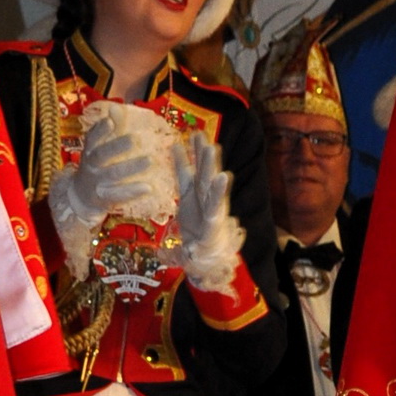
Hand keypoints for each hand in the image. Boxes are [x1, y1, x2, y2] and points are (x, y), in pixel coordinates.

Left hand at [45, 117, 168, 279]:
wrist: (74, 196)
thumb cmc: (92, 213)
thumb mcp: (88, 234)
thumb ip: (84, 254)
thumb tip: (83, 276)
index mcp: (97, 197)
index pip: (114, 194)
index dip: (129, 191)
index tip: (148, 188)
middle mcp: (92, 179)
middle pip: (110, 172)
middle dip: (128, 168)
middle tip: (147, 162)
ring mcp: (88, 163)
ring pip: (102, 152)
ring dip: (118, 145)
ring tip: (134, 139)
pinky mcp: (88, 148)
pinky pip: (94, 136)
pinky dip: (103, 126)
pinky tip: (115, 114)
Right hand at [174, 129, 242, 294]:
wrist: (204, 253)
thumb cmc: (201, 258)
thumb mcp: (193, 259)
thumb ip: (183, 254)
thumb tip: (172, 254)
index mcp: (212, 223)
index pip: (215, 206)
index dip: (218, 193)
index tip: (223, 177)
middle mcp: (209, 206)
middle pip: (209, 183)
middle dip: (209, 166)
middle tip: (210, 147)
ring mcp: (200, 198)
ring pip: (201, 174)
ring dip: (200, 155)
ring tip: (199, 136)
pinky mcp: (190, 195)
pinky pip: (185, 175)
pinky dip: (183, 160)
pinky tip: (180, 144)